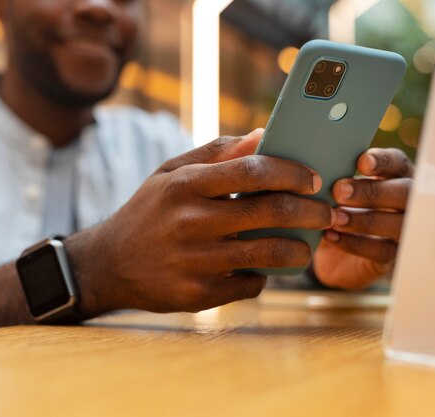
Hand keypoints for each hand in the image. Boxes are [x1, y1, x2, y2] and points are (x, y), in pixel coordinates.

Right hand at [69, 129, 333, 315]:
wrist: (108, 264)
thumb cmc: (148, 211)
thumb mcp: (170, 173)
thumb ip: (216, 152)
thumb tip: (263, 135)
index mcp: (186, 185)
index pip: (252, 171)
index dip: (291, 172)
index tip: (313, 179)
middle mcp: (191, 222)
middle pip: (270, 212)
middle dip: (311, 212)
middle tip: (326, 213)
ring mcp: (195, 261)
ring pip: (269, 254)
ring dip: (298, 250)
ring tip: (303, 245)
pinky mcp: (197, 294)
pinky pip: (250, 284)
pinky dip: (263, 275)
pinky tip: (260, 268)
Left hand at [313, 148, 413, 288]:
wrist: (333, 254)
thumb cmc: (336, 209)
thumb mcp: (336, 191)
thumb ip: (336, 178)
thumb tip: (315, 164)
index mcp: (396, 176)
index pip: (398, 163)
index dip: (383, 161)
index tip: (361, 162)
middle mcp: (407, 202)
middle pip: (405, 192)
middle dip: (372, 191)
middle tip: (339, 192)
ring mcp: (403, 230)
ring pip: (398, 224)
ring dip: (364, 219)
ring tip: (334, 217)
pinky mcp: (392, 257)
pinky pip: (381, 251)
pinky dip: (354, 244)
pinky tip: (331, 237)